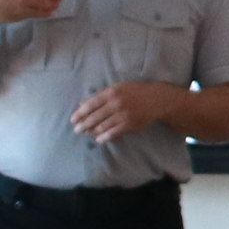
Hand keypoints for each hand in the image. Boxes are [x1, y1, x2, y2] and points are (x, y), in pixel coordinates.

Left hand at [68, 80, 186, 140]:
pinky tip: (99, 139)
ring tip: (86, 134)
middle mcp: (116, 103)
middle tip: (76, 130)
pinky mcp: (130, 124)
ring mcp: (123, 115)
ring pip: (103, 126)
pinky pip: (113, 133)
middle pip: (95, 116)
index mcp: (112, 92)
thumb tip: (82, 104)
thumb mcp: (117, 89)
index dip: (80, 113)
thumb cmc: (134, 92)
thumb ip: (101, 96)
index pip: (91, 104)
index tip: (73, 119)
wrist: (155, 99)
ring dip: (92, 131)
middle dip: (84, 124)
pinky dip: (104, 137)